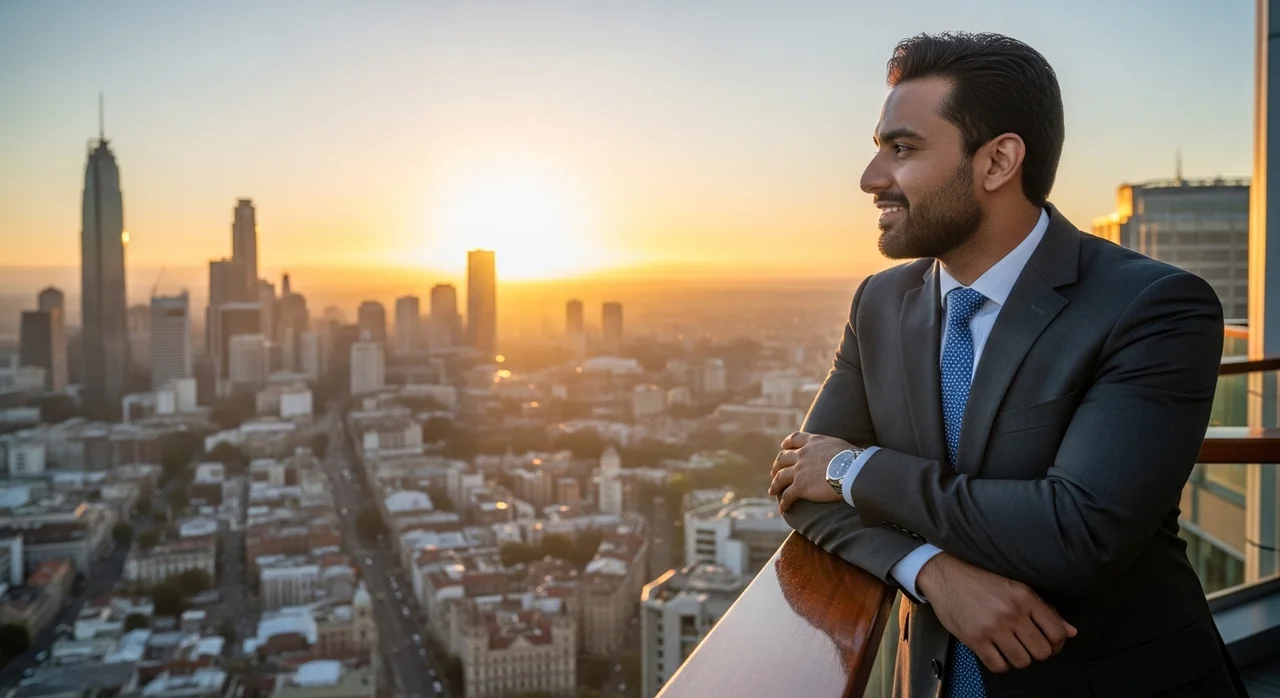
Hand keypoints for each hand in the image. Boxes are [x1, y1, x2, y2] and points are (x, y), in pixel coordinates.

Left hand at [769, 431, 851, 511]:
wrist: (851, 469)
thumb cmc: (853, 459)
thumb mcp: (840, 446)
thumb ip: (833, 449)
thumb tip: (842, 455)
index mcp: (813, 442)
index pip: (795, 439)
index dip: (787, 444)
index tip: (783, 447)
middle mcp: (802, 454)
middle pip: (783, 458)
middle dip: (777, 466)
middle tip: (775, 472)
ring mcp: (799, 470)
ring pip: (780, 477)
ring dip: (775, 485)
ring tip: (772, 491)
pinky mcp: (800, 486)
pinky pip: (787, 495)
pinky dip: (784, 503)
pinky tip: (783, 509)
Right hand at [918, 553, 1076, 672]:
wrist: (945, 574)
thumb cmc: (980, 578)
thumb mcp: (1016, 586)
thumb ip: (1044, 609)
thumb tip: (1070, 631)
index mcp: (1025, 597)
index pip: (1057, 633)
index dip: (1057, 644)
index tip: (1049, 643)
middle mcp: (1012, 613)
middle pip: (1042, 651)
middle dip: (1038, 652)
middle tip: (1029, 646)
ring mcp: (993, 627)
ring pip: (1022, 661)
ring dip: (1019, 659)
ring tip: (1011, 649)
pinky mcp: (975, 639)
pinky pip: (998, 666)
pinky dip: (1000, 664)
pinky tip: (996, 653)